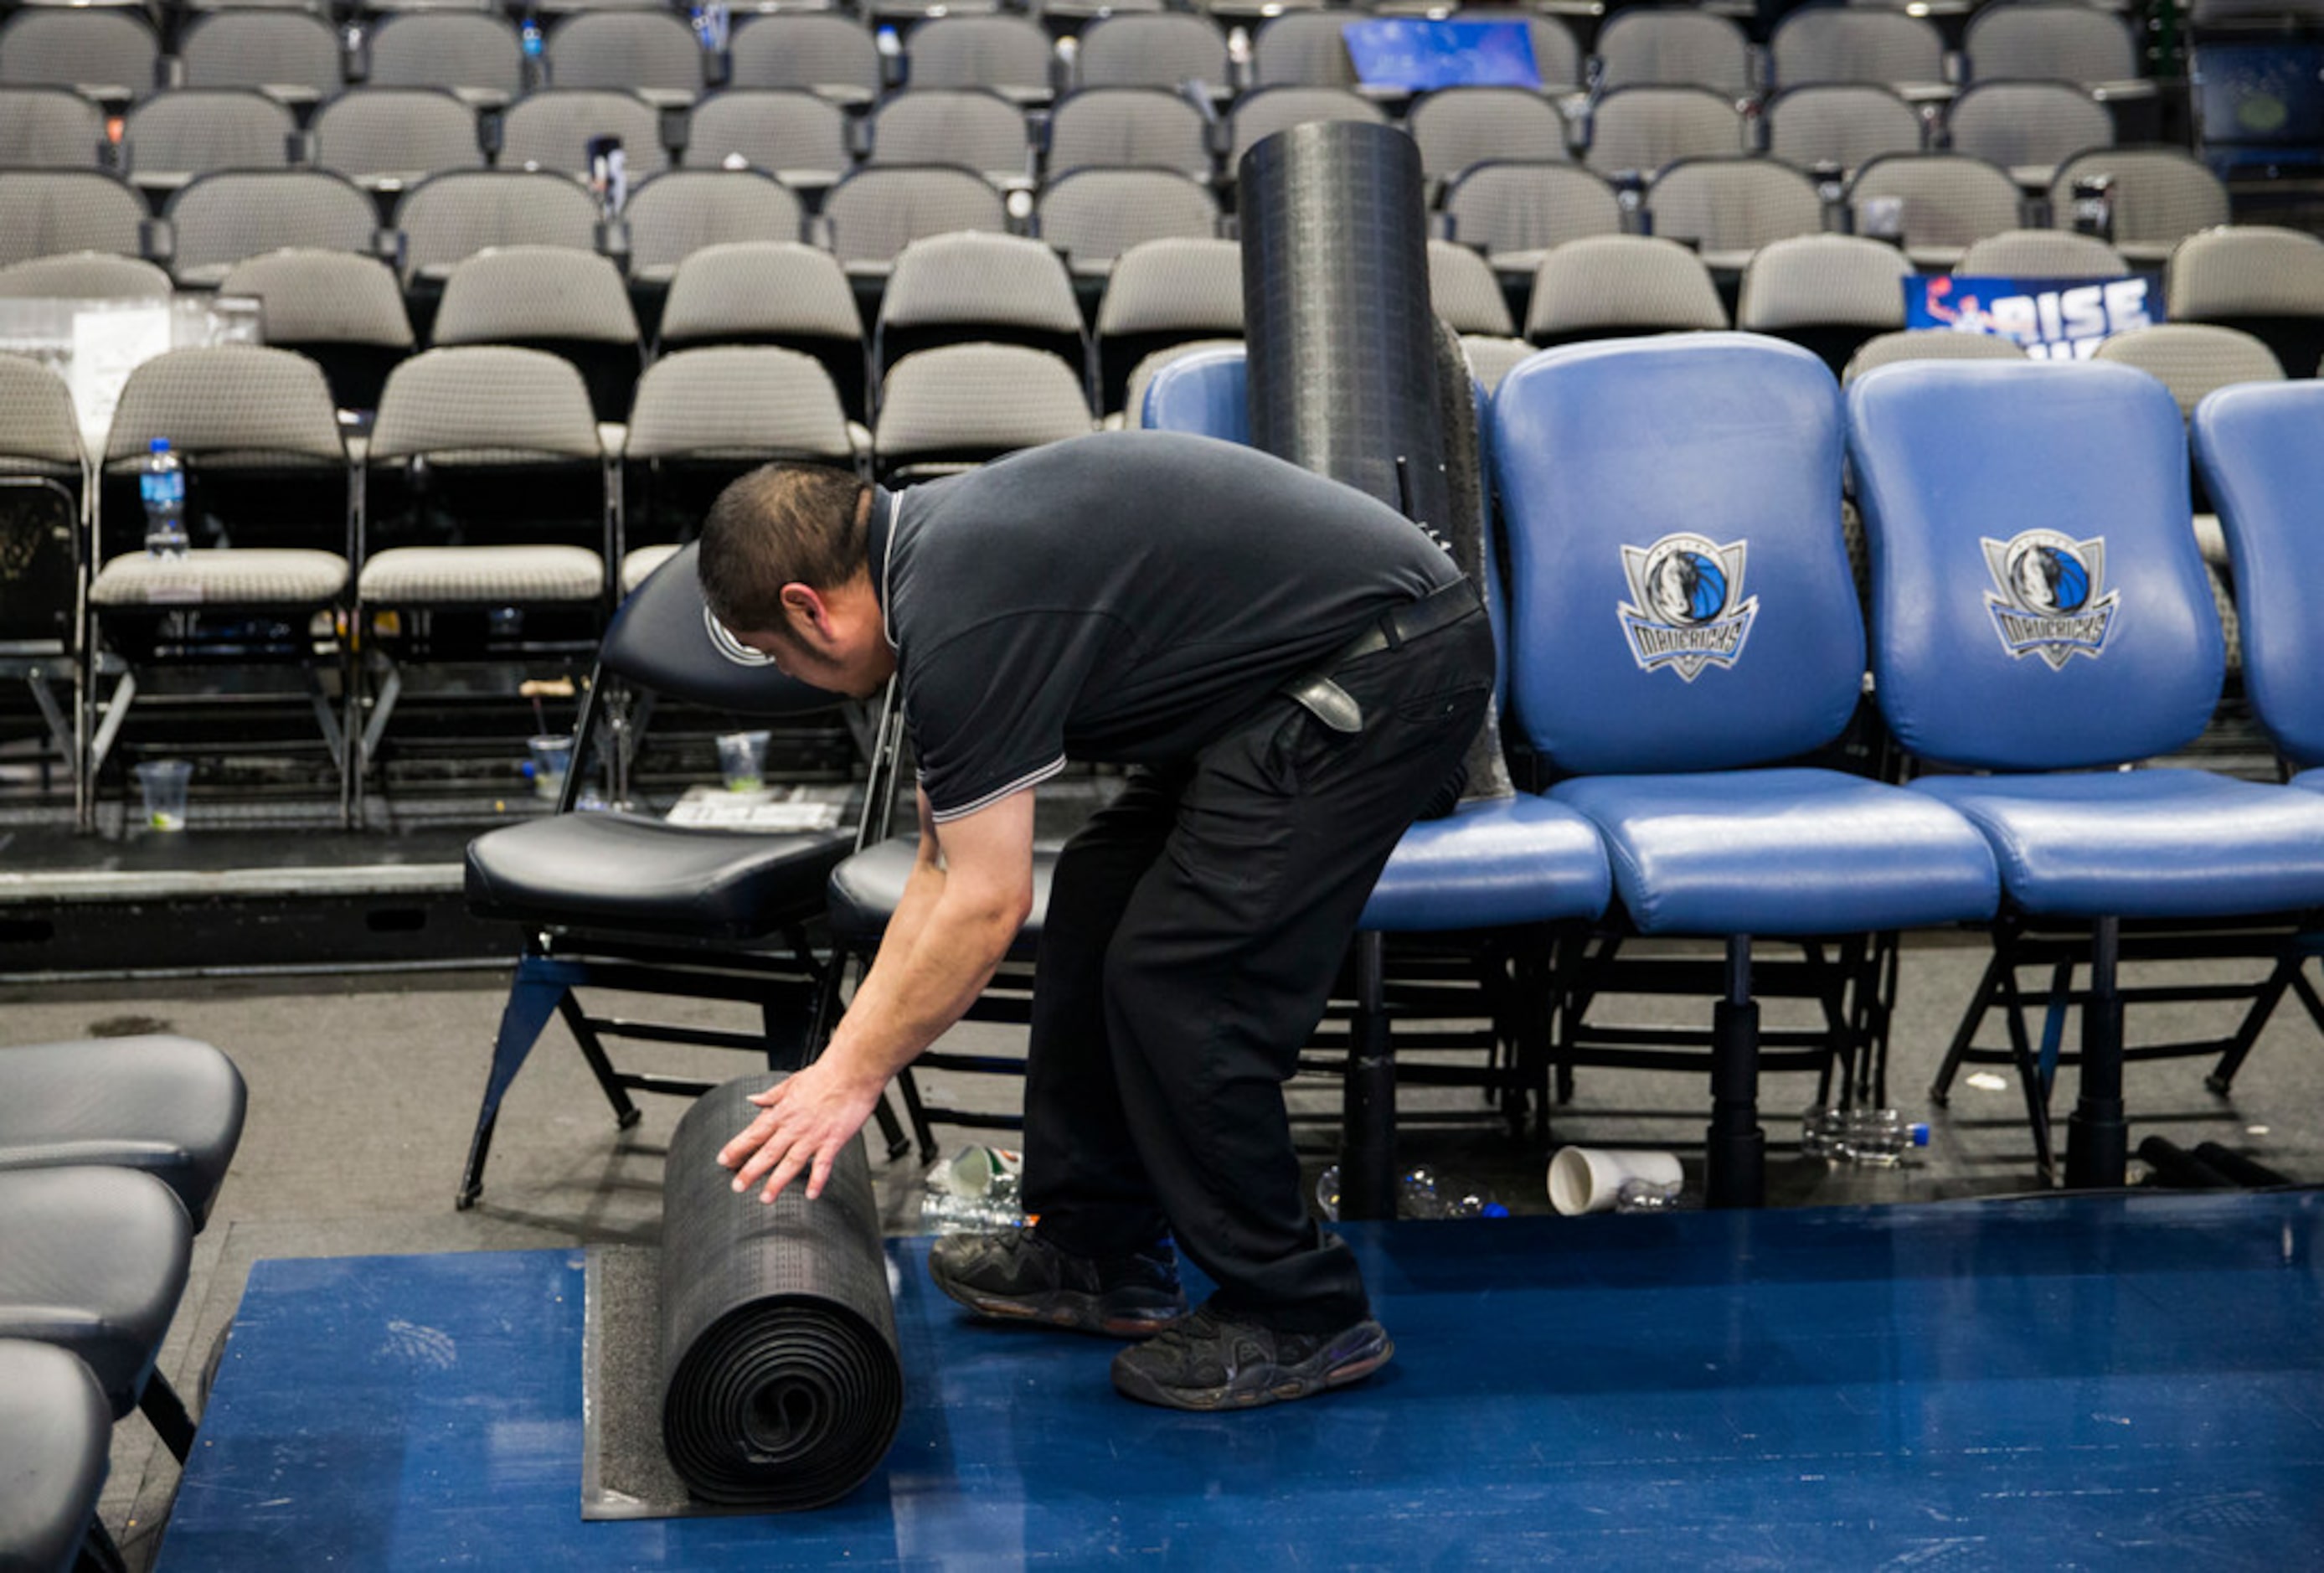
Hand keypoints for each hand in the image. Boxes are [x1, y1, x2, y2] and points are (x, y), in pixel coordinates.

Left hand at [715, 1058, 883, 1203]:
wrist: (852, 1071)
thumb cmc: (825, 1075)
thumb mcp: (791, 1082)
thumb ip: (771, 1095)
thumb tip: (754, 1099)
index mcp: (783, 1112)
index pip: (754, 1133)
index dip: (736, 1148)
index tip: (723, 1160)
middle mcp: (794, 1126)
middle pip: (768, 1152)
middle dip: (750, 1171)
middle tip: (737, 1186)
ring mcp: (813, 1135)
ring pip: (790, 1162)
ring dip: (776, 1181)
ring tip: (766, 1197)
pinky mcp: (833, 1140)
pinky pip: (823, 1164)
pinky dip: (816, 1180)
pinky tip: (811, 1194)